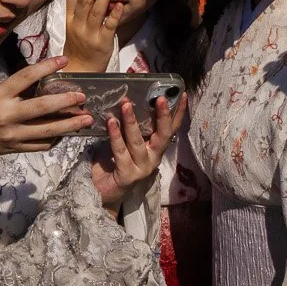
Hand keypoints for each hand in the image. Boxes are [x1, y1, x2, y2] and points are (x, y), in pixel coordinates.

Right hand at [0, 56, 93, 164]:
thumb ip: (7, 87)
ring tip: (87, 119)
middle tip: (82, 97)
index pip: (26, 77)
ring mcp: (12, 134)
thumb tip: (32, 82)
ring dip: (70, 124)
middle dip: (65, 101)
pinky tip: (66, 133)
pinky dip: (55, 139)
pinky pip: (40, 145)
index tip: (64, 60)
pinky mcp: (14, 148)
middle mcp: (6, 115)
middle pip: (42, 107)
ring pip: (47, 130)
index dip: (47, 67)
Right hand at [62, 0, 123, 71]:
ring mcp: (90, 34)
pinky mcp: (103, 43)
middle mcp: (78, 25)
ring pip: (97, 12)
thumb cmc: (78, 46)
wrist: (80, 70)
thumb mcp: (73, 27)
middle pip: (84, 2)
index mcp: (70, 20)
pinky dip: (114, 15)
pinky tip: (118, 5)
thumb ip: (80, 10)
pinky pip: (109, 27)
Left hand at [91, 92, 185, 208]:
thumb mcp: (126, 141)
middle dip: (162, 116)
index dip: (178, 113)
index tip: (183, 95)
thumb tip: (128, 99)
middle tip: (160, 98)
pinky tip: (111, 123)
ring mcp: (142, 168)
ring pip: (138, 142)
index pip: (171, 129)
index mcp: (155, 149)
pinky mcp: (128, 175)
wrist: (103, 190)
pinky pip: (121, 152)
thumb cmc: (114, 161)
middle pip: (162, 135)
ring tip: (126, 105)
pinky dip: (115, 136)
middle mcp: (153, 158)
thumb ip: (131, 126)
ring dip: (131, 122)